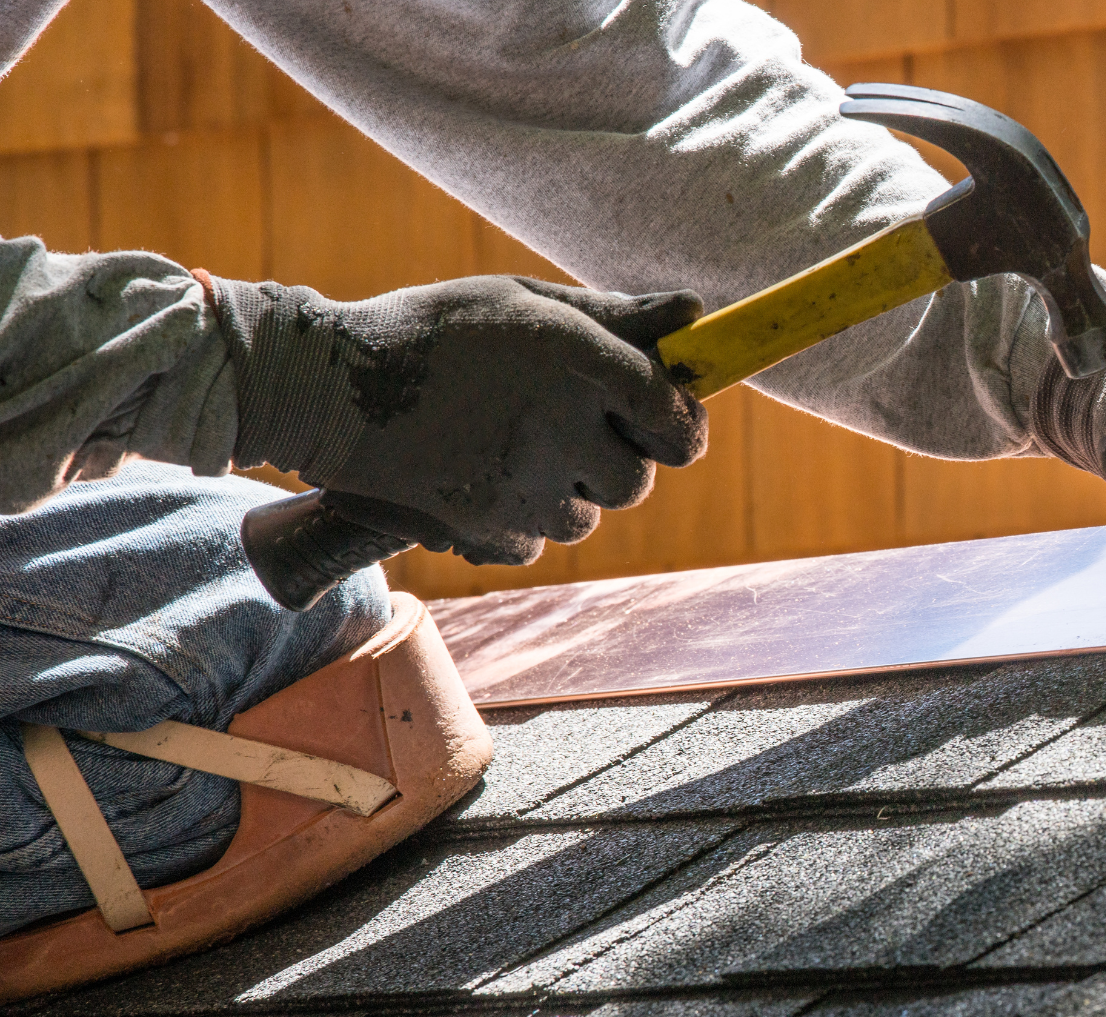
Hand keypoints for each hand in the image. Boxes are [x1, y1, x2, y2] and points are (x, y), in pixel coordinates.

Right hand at [202, 273, 704, 564]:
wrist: (327, 387)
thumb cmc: (436, 331)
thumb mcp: (524, 302)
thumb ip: (614, 316)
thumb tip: (695, 316)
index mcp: (575, 361)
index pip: (673, 417)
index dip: (681, 425)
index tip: (669, 422)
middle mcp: (558, 428)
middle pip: (635, 481)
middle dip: (616, 461)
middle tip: (571, 430)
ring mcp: (521, 486)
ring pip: (587, 517)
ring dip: (567, 492)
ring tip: (513, 447)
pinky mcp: (485, 528)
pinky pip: (535, 543)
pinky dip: (520, 521)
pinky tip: (481, 476)